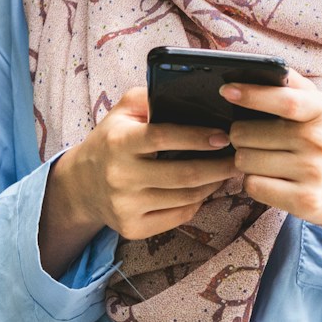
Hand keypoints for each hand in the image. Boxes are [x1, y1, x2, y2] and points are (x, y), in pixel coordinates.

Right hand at [51, 86, 239, 240]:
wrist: (80, 185)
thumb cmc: (110, 141)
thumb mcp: (121, 112)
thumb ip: (149, 98)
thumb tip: (187, 92)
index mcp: (119, 142)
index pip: (163, 137)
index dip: (197, 137)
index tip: (224, 136)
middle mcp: (120, 176)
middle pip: (183, 175)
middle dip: (219, 166)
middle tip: (240, 157)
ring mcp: (126, 206)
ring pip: (186, 198)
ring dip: (213, 184)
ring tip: (227, 171)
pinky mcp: (133, 228)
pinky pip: (178, 217)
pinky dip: (197, 203)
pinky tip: (205, 190)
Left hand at [219, 67, 321, 227]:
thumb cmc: (316, 141)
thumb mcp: (314, 107)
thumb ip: (288, 83)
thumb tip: (251, 65)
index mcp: (319, 110)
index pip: (285, 100)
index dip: (253, 94)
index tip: (225, 90)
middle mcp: (318, 141)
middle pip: (246, 134)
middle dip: (239, 137)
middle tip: (256, 141)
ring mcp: (312, 172)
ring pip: (244, 161)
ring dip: (245, 161)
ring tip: (266, 161)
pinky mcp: (304, 200)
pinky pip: (253, 186)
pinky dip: (253, 183)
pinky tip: (270, 180)